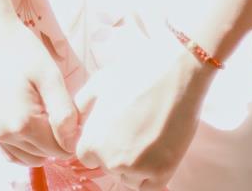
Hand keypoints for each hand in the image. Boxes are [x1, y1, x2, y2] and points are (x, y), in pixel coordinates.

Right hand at [0, 8, 81, 168]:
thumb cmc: (19, 48)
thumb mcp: (49, 75)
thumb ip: (63, 112)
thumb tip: (73, 143)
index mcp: (23, 123)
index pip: (59, 149)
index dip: (72, 135)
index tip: (76, 114)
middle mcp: (6, 134)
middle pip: (44, 154)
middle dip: (58, 140)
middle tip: (63, 110)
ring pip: (27, 156)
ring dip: (42, 145)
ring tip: (48, 114)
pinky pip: (10, 151)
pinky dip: (25, 147)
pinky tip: (32, 125)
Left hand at [71, 21, 208, 190]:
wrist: (173, 72)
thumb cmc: (136, 73)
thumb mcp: (99, 83)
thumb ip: (82, 104)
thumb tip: (78, 118)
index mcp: (92, 141)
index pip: (87, 156)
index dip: (100, 142)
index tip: (115, 129)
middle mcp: (109, 160)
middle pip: (109, 166)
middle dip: (118, 152)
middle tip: (135, 126)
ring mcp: (135, 169)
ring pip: (129, 177)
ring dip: (136, 164)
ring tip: (149, 132)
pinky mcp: (160, 174)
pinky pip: (149, 185)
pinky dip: (153, 174)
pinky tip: (158, 148)